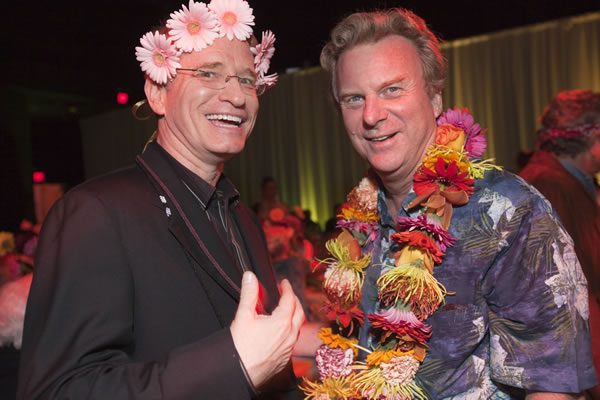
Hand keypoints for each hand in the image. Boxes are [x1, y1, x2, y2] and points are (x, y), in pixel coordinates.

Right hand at [230, 271, 304, 387]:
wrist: (240, 373)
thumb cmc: (241, 347)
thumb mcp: (243, 316)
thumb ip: (249, 294)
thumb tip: (250, 277)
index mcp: (282, 322)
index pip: (290, 300)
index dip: (287, 289)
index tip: (284, 283)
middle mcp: (290, 335)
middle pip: (299, 312)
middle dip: (294, 301)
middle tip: (287, 294)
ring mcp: (289, 348)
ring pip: (297, 328)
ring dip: (294, 316)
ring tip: (285, 311)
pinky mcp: (285, 359)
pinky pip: (293, 341)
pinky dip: (290, 331)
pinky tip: (281, 332)